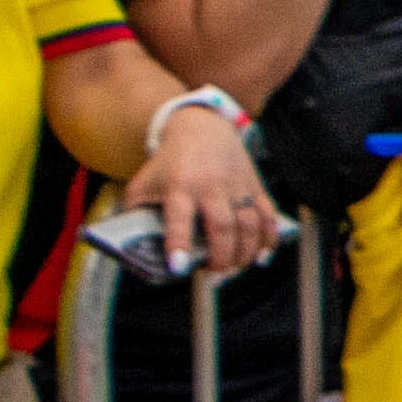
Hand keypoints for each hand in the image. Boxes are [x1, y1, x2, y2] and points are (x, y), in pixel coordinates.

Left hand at [131, 103, 281, 276]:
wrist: (202, 128)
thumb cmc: (169, 161)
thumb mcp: (144, 182)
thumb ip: (137, 211)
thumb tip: (132, 245)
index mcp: (179, 186)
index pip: (179, 217)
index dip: (179, 243)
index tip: (179, 266)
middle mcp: (210, 186)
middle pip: (222, 226)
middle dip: (220, 256)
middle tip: (214, 272)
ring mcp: (237, 186)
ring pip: (249, 224)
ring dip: (244, 252)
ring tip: (235, 267)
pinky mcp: (255, 186)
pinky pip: (268, 215)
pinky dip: (269, 237)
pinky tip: (262, 255)